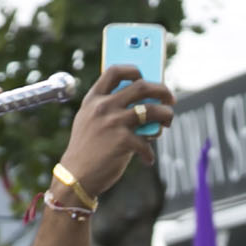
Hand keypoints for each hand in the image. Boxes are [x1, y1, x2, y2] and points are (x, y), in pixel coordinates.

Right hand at [59, 66, 176, 197]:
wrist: (75, 176)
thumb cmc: (86, 150)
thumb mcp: (88, 121)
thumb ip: (106, 109)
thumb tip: (140, 106)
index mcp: (94, 98)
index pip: (115, 71)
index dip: (133, 70)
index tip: (144, 76)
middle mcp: (104, 106)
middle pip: (141, 86)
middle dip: (161, 90)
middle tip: (170, 99)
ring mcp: (114, 122)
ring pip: (151, 110)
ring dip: (166, 114)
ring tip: (167, 121)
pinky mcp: (123, 141)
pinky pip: (146, 142)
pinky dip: (149, 153)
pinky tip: (148, 159)